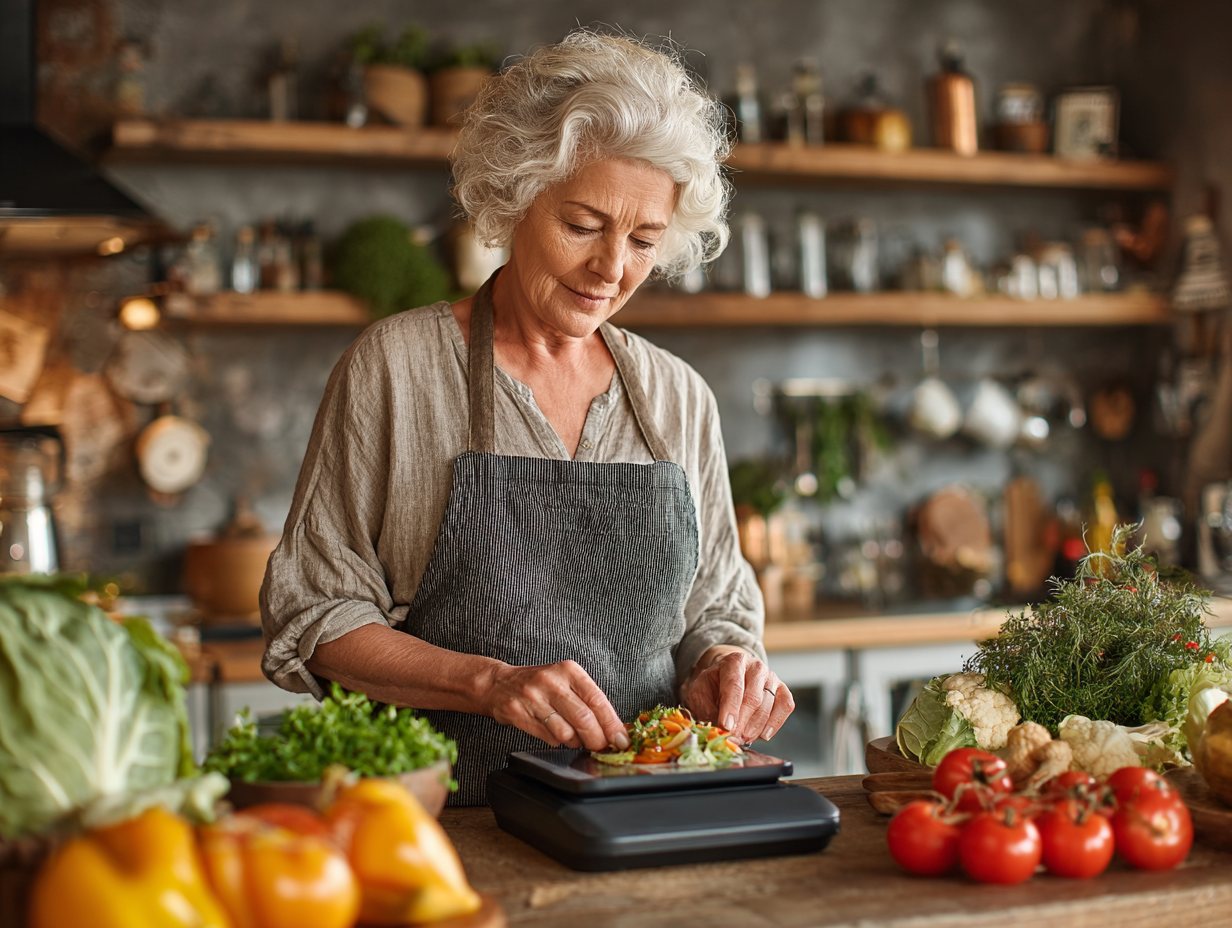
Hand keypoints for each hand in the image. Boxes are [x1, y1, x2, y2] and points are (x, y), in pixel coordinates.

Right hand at [481, 660, 629, 751]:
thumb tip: (614, 728)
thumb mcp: (565, 681)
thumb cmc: (538, 684)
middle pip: (584, 719)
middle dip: (597, 740)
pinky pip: (547, 738)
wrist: (498, 684)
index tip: (620, 740)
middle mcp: (551, 681)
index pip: (597, 700)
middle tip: (601, 747)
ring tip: (575, 738)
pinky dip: (557, 742)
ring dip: (575, 742)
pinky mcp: (518, 713)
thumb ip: (588, 700)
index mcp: (568, 670)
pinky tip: (556, 735)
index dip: (612, 724)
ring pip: (566, 732)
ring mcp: (533, 697)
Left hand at [680, 647, 794, 742]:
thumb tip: (718, 729)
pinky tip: (763, 734)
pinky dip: (776, 723)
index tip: (726, 726)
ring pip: (768, 704)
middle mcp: (756, 667)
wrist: (728, 677)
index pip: (734, 685)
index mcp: (733, 662)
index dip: (730, 708)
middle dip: (743, 721)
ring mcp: (771, 677)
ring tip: (744, 738)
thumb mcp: (700, 694)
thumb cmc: (714, 687)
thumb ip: (706, 709)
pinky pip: (785, 706)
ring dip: (756, 726)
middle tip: (734, 737)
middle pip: (753, 697)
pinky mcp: (782, 690)